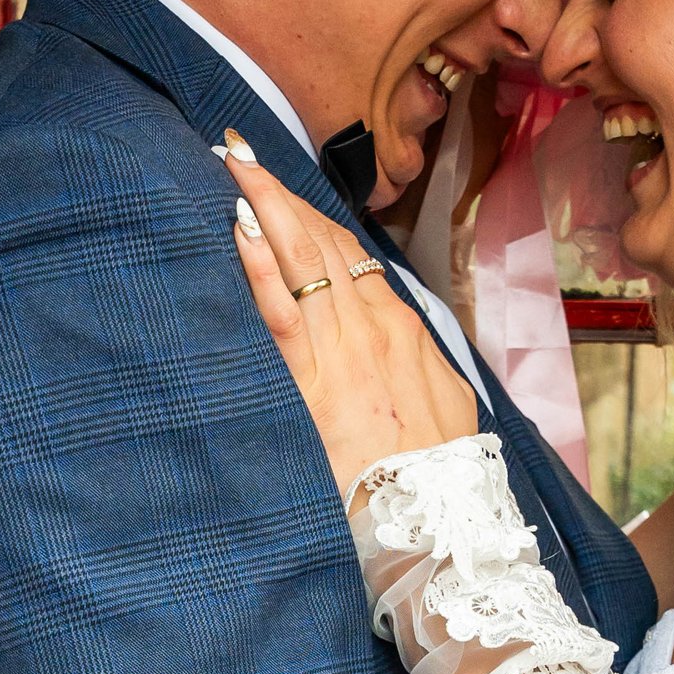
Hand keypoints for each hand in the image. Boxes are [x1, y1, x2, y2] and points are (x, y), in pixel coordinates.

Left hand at [222, 132, 477, 499]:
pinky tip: (240, 228)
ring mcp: (345, 352)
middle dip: (278, 191)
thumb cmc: (435, 476)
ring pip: (303, 260)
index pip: (349, 254)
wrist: (438, 523)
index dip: (309, 214)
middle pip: (321, 242)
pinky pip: (284, 312)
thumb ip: (414, 365)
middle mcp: (374, 328)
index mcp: (402, 329)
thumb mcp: (442, 405)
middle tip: (237, 150)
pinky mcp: (316, 385)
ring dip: (264, 206)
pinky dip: (261, 266)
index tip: (276, 184)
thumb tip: (396, 342)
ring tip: (231, 166)